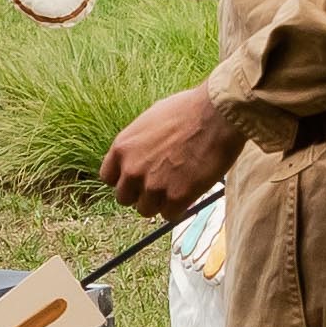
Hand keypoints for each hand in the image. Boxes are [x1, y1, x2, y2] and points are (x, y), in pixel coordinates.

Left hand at [105, 84, 242, 216]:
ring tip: (176, 189)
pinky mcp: (177, 196)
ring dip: (159, 203)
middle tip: (160, 186)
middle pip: (124, 198)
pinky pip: (169, 215)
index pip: (108, 178)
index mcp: (122, 148)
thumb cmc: (188, 110)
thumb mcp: (149, 121)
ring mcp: (153, 185)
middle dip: (140, 194)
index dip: (125, 180)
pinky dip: (178, 209)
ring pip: (146, 210)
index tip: (138, 178)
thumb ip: (139, 144)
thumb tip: (139, 155)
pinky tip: (189, 195)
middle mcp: (132, 169)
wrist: (217, 114)